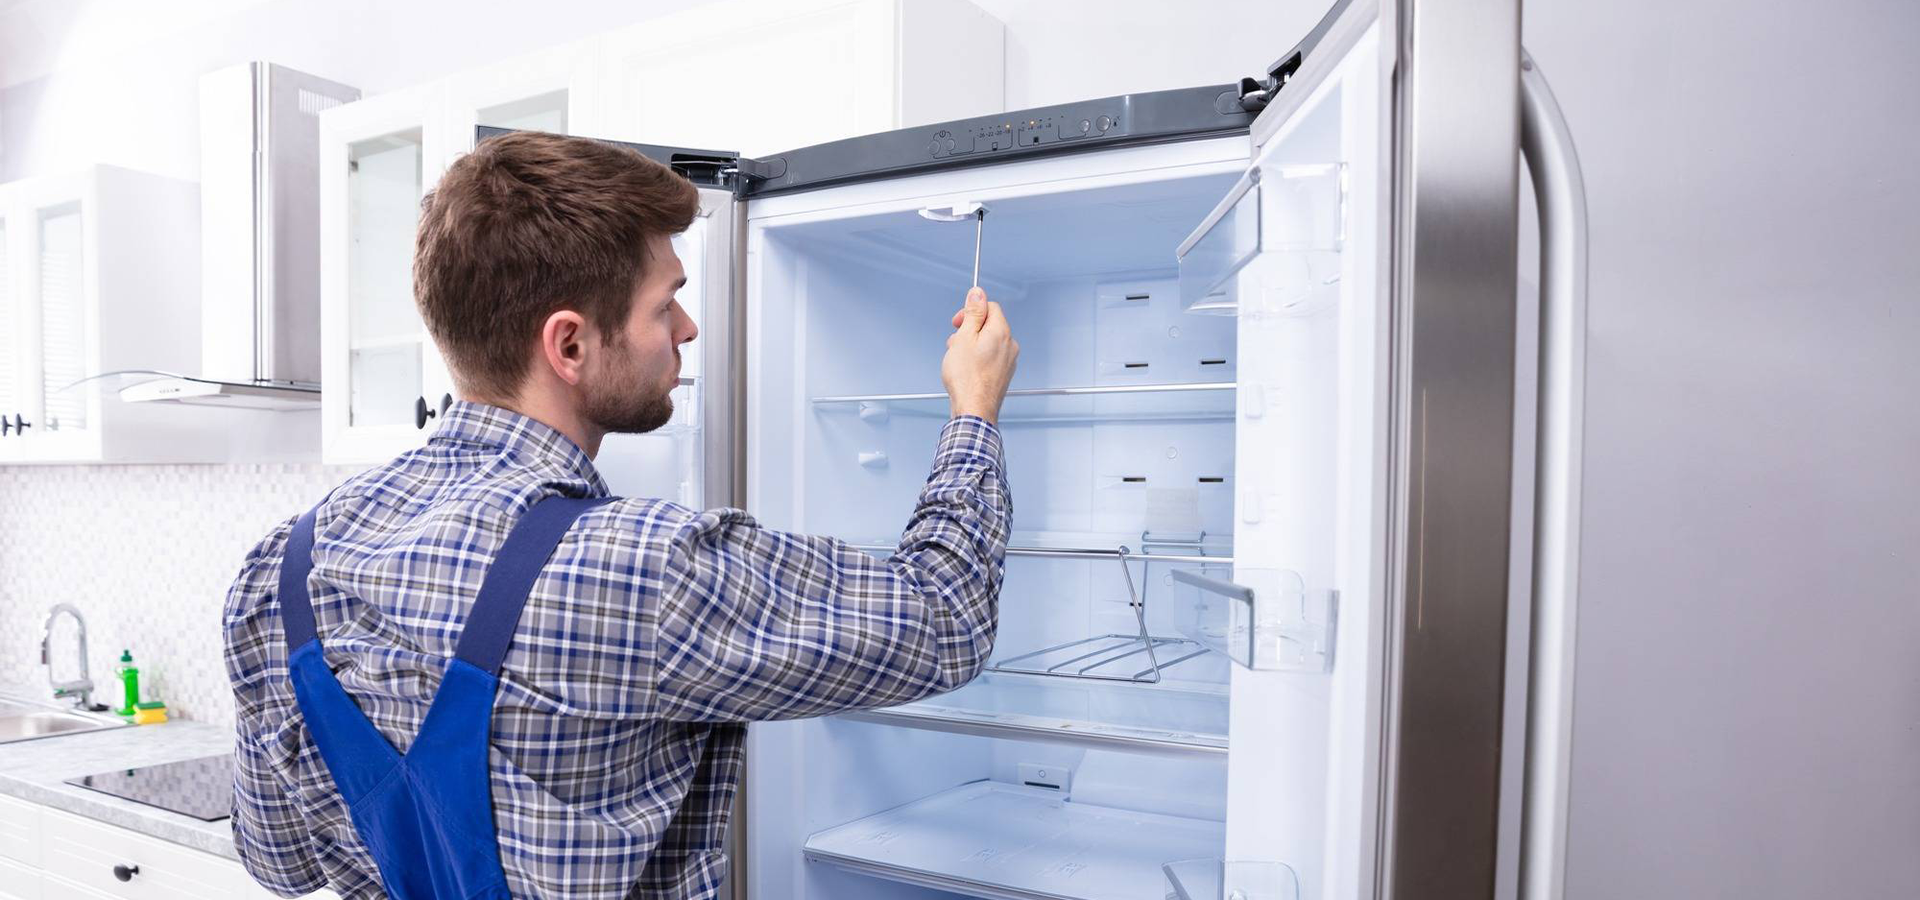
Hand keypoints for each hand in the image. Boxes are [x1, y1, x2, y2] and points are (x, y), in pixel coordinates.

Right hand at [941, 288, 1018, 423]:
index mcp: (1001, 332)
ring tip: (958, 359)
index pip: (990, 307)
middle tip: (955, 341)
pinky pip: (991, 357)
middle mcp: (1009, 345)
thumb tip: (977, 294)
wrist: (974, 409)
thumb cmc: (967, 378)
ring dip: (972, 345)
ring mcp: (1008, 360)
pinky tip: (966, 370)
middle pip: (989, 325)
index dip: (971, 311)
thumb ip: (973, 313)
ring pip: (988, 342)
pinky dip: (978, 358)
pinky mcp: (1003, 374)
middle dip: (970, 330)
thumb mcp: (964, 337)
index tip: (958, 321)